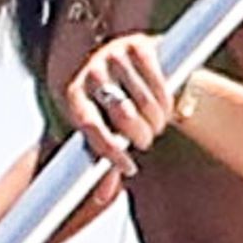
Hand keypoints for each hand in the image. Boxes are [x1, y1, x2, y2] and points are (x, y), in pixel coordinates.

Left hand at [63, 33, 173, 176]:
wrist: (137, 64)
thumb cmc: (118, 104)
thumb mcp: (108, 129)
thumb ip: (106, 159)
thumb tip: (102, 197)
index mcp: (74, 94)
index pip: (90, 126)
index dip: (110, 151)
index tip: (130, 168)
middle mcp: (91, 71)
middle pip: (120, 112)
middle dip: (138, 135)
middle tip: (145, 142)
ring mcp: (114, 54)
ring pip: (143, 100)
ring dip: (155, 121)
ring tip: (156, 126)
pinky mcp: (139, 44)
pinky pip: (158, 81)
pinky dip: (166, 101)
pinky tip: (167, 108)